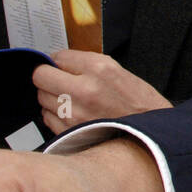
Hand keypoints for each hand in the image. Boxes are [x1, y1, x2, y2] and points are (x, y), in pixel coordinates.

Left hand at [32, 50, 171, 134]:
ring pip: (42, 97)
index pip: (58, 57)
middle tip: (59, 81)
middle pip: (41, 76)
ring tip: (71, 100)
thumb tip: (59, 62)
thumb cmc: (139, 105)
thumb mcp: (120, 72)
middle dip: (48, 77)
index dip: (59, 61)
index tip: (62, 66)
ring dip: (52, 97)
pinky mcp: (69, 131)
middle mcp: (85, 89)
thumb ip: (88, 64)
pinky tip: (73, 114)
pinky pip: (47, 117)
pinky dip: (56, 115)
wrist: (151, 135)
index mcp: (100, 69)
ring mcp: (75, 113)